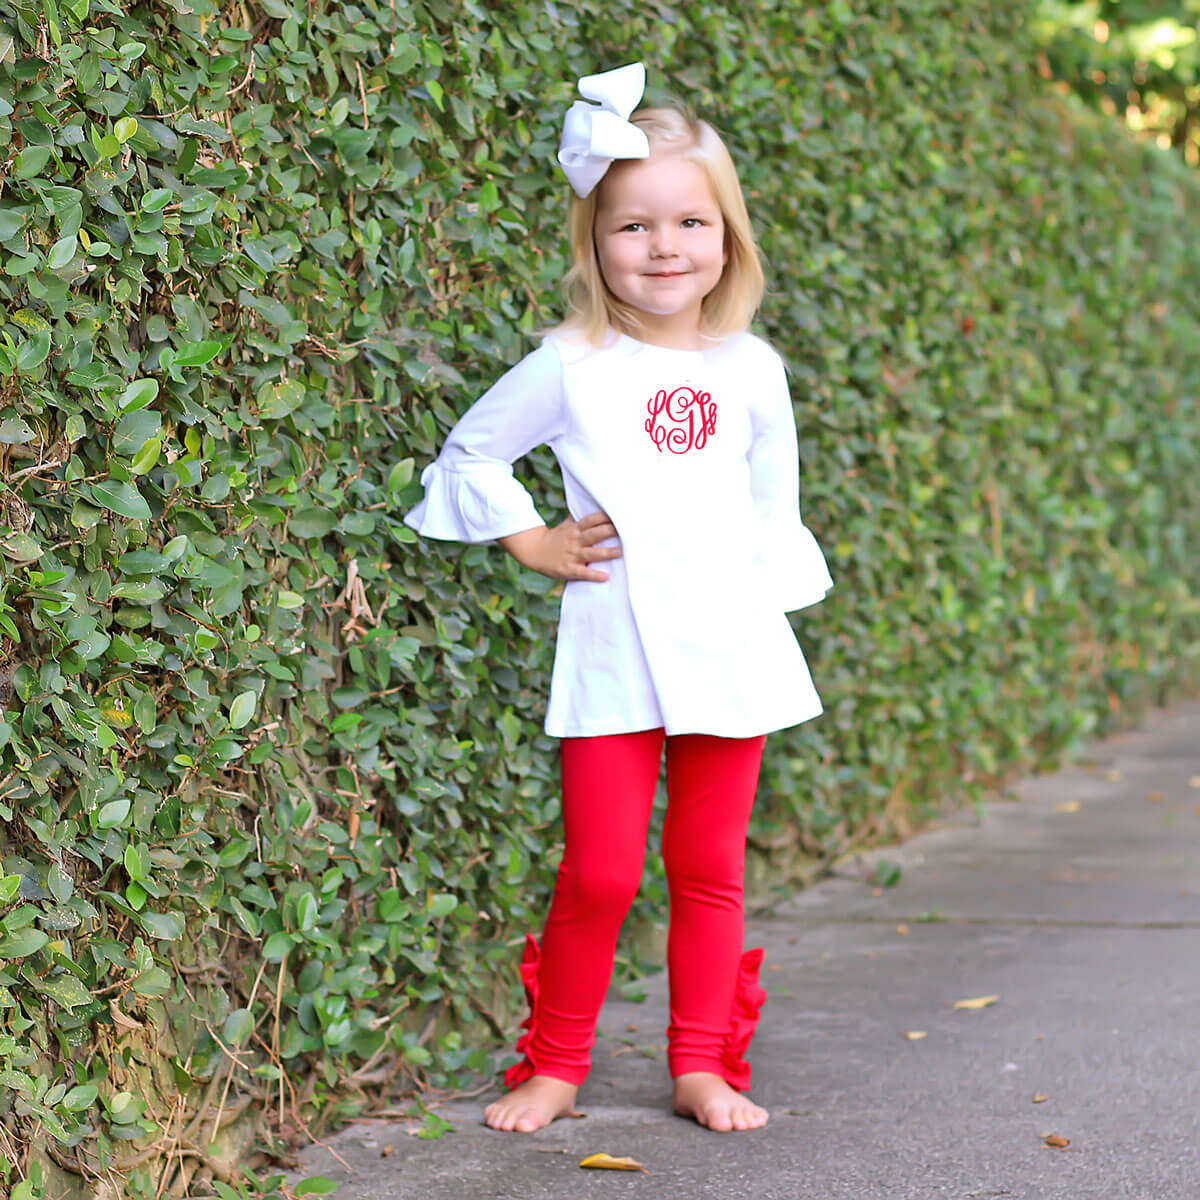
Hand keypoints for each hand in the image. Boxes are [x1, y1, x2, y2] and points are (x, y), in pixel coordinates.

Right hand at [499, 511, 621, 581]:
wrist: (533, 551)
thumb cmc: (553, 538)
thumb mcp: (565, 526)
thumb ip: (578, 518)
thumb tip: (588, 505)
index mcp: (575, 529)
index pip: (591, 520)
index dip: (605, 517)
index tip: (620, 514)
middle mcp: (575, 541)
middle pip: (595, 534)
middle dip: (610, 531)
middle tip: (627, 530)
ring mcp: (572, 555)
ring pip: (593, 553)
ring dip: (608, 552)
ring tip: (622, 552)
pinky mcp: (569, 569)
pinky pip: (584, 572)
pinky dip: (595, 575)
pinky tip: (606, 576)